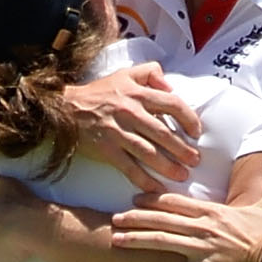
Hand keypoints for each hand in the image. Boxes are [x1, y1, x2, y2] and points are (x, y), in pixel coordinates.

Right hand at [62, 62, 201, 186]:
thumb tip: (170, 85)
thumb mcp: (125, 73)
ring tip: (182, 175)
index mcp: (137, 93)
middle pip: (163, 133)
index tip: (195, 132)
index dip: (188, 118)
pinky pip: (129, 168)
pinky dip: (144, 180)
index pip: (172, 104)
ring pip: (149, 153)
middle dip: (183, 149)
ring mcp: (117, 132)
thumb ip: (150, 73)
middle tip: (195, 161)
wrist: (65, 108)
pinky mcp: (106, 149)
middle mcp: (129, 112)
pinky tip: (156, 189)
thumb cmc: (99, 92)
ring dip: (168, 166)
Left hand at [111, 153, 261, 261]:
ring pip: (162, 241)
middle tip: (114, 218)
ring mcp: (203, 248)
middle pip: (162, 219)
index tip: (136, 198)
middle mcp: (203, 227)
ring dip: (137, 240)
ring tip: (116, 240)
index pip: (177, 202)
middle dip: (136, 218)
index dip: (154, 199)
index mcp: (214, 211)